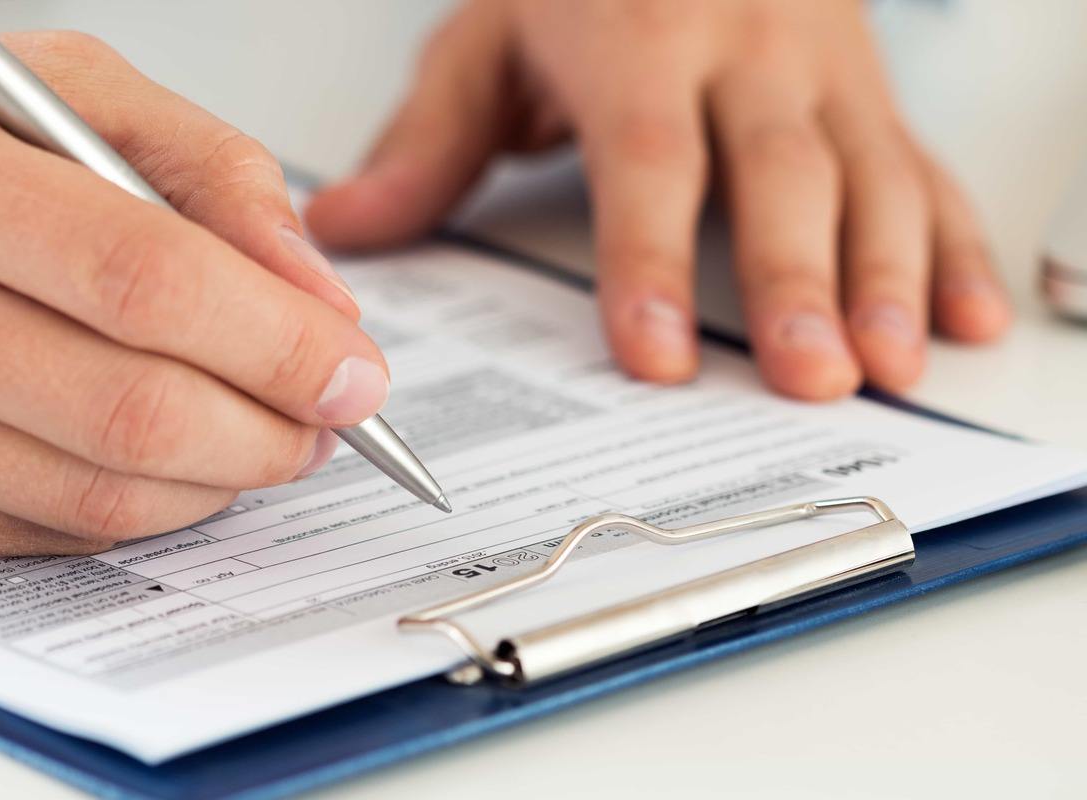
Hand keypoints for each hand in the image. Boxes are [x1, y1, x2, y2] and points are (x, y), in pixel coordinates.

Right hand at [0, 32, 388, 556]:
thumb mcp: (74, 93)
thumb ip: (214, 171)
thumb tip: (320, 299)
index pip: (150, 283)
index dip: (278, 342)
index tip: (356, 373)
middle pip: (136, 411)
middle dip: (272, 431)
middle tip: (328, 418)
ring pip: (100, 493)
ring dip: (223, 480)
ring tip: (265, 434)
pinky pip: (49, 531)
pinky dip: (147, 507)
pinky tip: (174, 460)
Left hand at [308, 0, 1010, 398]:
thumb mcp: (492, 37)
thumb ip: (430, 140)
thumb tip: (349, 226)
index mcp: (642, 37)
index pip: (649, 159)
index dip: (652, 259)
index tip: (656, 353)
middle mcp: (748, 50)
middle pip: (780, 172)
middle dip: (798, 279)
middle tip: (809, 377)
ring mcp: (825, 71)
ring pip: (872, 174)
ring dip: (891, 274)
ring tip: (890, 364)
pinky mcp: (871, 94)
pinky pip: (925, 168)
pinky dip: (955, 247)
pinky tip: (963, 318)